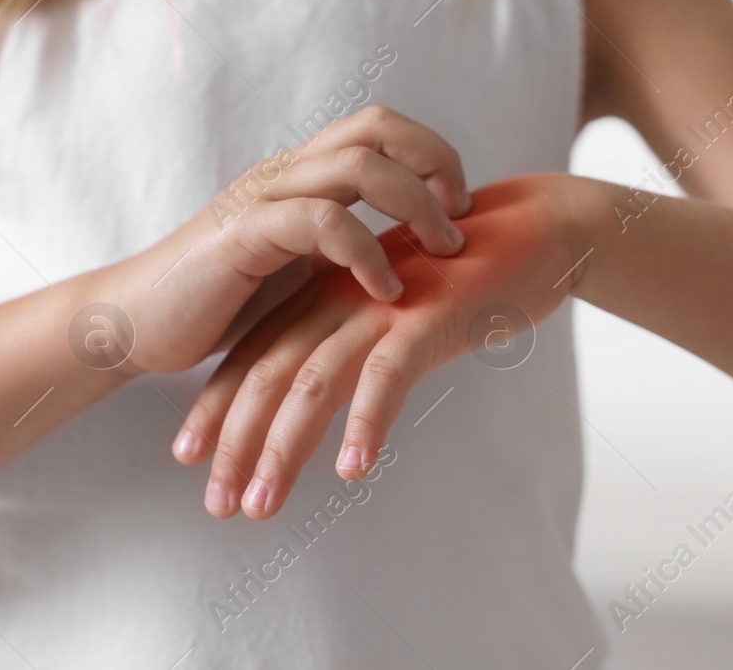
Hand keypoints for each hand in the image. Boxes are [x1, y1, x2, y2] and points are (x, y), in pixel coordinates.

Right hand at [108, 105, 473, 375]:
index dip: (433, 152)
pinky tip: (387, 291)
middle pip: (378, 126)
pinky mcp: (243, 236)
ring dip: (414, 205)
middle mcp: (286, 173)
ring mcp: (263, 199)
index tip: (461, 205)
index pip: (381, 126)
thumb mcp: (299, 270)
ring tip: (440, 253)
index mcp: (302, 174)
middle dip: (436, 163)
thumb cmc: (221, 302)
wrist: (138, 323)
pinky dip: (366, 252)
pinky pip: (319, 222)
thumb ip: (346, 250)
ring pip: (357, 165)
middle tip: (460, 220)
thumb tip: (415, 257)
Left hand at [171, 174, 584, 518]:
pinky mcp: (428, 313)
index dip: (220, 408)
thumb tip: (328, 400)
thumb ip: (361, 346)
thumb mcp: (399, 313)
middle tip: (217, 504)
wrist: (541, 229)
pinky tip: (353, 468)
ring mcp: (383, 304)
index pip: (258, 355)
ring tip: (262, 504)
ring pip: (314, 380)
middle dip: (236, 443)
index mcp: (328, 293)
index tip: (191, 460)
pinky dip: (366, 421)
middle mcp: (342, 297)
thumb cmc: (471, 277)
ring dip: (283, 447)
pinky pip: (387, 374)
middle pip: (269, 373)